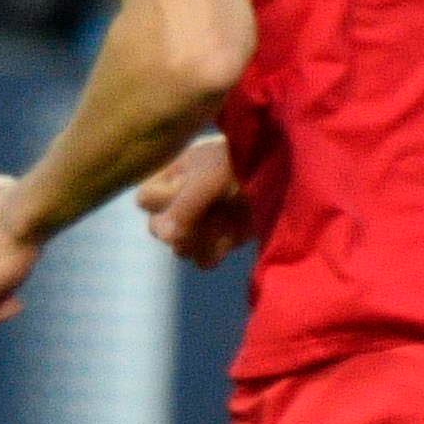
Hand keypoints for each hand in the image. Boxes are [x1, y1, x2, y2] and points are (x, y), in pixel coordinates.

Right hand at [137, 134, 251, 267]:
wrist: (279, 175)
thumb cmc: (239, 163)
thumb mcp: (209, 177)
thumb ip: (184, 205)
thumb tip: (165, 237)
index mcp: (170, 176)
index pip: (145, 200)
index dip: (163, 201)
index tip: (188, 187)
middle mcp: (179, 202)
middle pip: (158, 229)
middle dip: (182, 226)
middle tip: (205, 213)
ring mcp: (198, 224)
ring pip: (179, 249)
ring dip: (200, 240)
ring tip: (223, 221)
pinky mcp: (218, 242)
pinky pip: (202, 260)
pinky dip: (216, 250)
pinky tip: (232, 232)